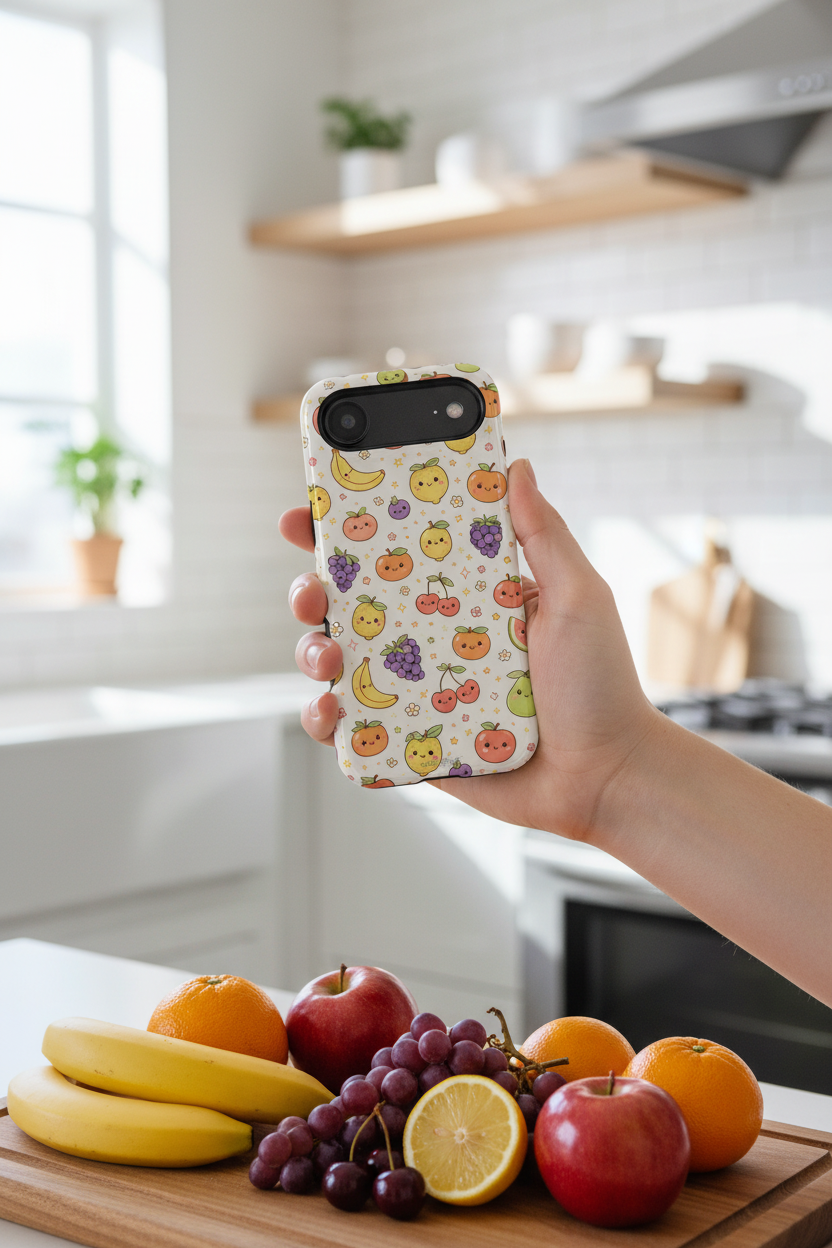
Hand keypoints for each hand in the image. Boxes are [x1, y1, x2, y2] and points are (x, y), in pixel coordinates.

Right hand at [280, 459, 659, 838]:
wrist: (606, 778)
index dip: (348, 531)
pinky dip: (328, 720)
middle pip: (351, 605)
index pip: (397, 554)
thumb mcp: (577, 598)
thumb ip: (543, 534)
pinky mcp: (413, 740)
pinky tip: (331, 712)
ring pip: (341, 663)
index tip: (313, 512)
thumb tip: (515, 465)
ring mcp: (420, 690)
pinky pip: (354, 729)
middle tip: (311, 591)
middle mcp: (435, 638)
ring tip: (327, 657)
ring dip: (312, 653)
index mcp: (467, 597)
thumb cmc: (600, 686)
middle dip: (312, 590)